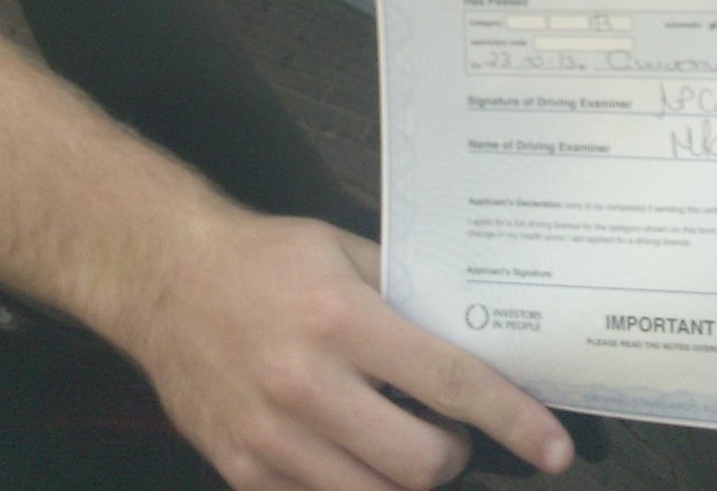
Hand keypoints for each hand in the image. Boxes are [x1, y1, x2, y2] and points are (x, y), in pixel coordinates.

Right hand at [134, 206, 572, 489]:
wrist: (162, 279)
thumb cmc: (263, 258)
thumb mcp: (343, 250)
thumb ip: (407, 295)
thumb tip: (478, 337)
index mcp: (341, 319)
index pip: (450, 382)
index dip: (513, 420)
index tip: (553, 448)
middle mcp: (306, 384)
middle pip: (421, 463)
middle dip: (455, 455)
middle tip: (450, 432)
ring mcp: (270, 436)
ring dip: (407, 477)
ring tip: (402, 442)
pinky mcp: (240, 469)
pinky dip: (353, 487)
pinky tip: (352, 454)